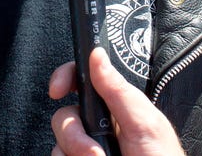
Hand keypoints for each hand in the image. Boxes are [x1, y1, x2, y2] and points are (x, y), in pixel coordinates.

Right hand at [49, 48, 184, 155]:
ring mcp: (88, 148)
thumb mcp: (144, 123)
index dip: (65, 78)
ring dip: (75, 154)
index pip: (82, 81)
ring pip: (58, 144)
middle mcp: (98, 126)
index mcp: (114, 106)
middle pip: (64, 116)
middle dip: (73, 135)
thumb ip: (119, 91)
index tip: (57, 90)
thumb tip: (97, 55)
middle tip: (95, 152)